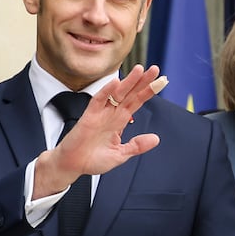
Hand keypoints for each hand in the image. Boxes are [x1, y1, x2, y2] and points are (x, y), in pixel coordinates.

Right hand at [32, 65, 166, 197]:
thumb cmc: (93, 159)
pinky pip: (98, 100)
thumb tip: (156, 138)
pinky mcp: (89, 116)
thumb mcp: (120, 155)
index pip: (136, 102)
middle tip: (155, 69)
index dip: (148, 92)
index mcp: (120, 121)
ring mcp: (101, 114)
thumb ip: (137, 145)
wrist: (73, 165)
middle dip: (142, 81)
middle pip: (130, 94)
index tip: (161, 82)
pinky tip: (115, 82)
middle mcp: (112, 114)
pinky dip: (106, 91)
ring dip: (128, 82)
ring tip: (139, 70)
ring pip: (117, 93)